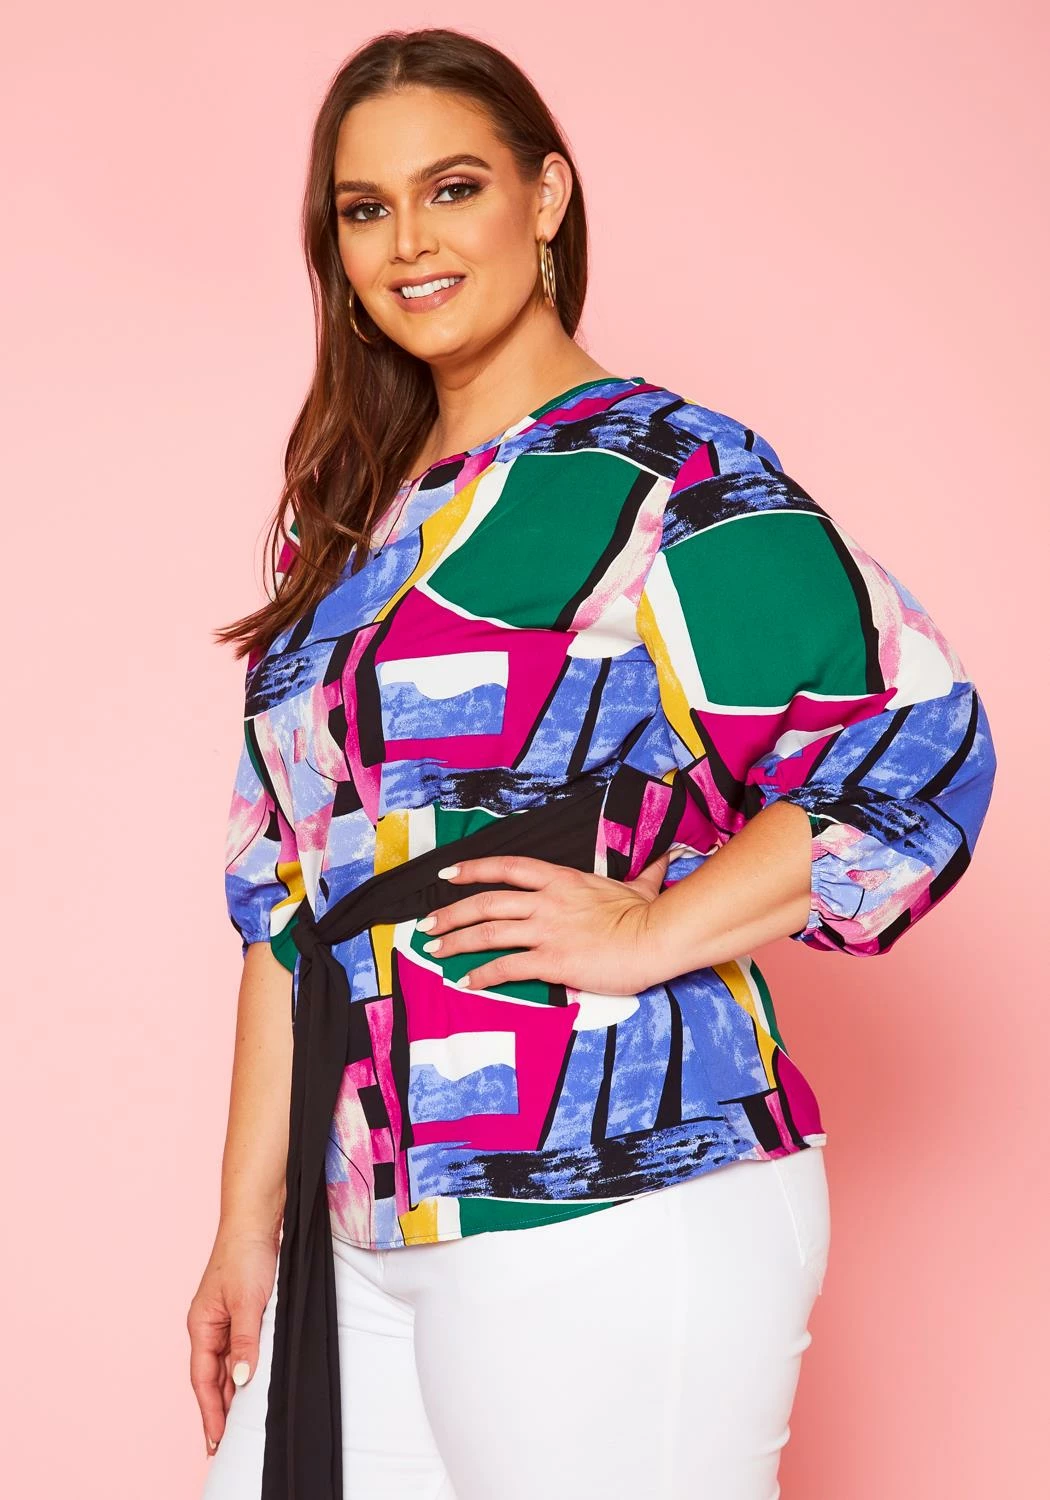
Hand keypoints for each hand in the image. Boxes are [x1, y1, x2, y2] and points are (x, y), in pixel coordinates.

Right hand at [187, 1228, 276, 1457]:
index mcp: (201, 1325)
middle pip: (211, 1377)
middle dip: (217, 1409)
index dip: (210, 1412)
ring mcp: (224, 1318)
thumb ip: (244, 1342)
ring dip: (230, 1392)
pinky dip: (242, 1369)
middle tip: (224, 1444)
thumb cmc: (246, 1254)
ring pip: (225, 1365)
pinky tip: (251, 1383)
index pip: (203, 1380)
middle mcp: (209, 1325)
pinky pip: (239, 1349)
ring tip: (237, 1424)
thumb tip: (240, 1381)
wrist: (257, 1219)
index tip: (215, 1441)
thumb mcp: (247, 1302)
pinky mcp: (241, 1310)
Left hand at [414, 849, 672, 995]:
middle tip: (426, 926)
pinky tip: (467, 983)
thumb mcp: (640, 885)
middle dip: (450, 913)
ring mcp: (546, 930)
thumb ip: (643, 872)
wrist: (655, 938)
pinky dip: (482, 975)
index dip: (473, 870)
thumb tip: (665, 856)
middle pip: (485, 903)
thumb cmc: (648, 914)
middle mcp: (546, 901)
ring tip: (434, 952)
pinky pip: (506, 967)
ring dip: (456, 942)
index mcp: (561, 879)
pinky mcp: (551, 960)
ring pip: (488, 933)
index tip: (447, 874)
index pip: (506, 868)